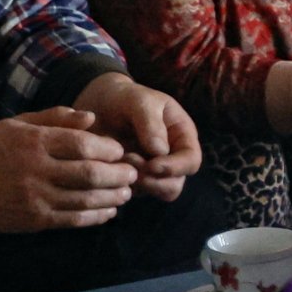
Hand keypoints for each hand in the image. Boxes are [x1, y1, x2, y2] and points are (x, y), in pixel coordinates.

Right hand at [0, 109, 137, 234]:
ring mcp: (35, 198)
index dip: (108, 148)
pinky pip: (72, 220)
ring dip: (112, 197)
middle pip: (88, 174)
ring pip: (84, 200)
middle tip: (133, 173)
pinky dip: (95, 217)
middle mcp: (36, 171)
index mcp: (34, 143)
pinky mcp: (34, 220)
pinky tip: (109, 212)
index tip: (120, 150)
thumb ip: (56, 118)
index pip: (81, 144)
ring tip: (126, 193)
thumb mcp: (19, 123)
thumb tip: (92, 117)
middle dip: (118, 174)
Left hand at [71, 73, 201, 200]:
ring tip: (117, 161)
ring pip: (152, 192)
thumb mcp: (139, 101)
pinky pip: (131, 192)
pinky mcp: (132, 179)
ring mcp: (151, 171)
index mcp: (182, 136)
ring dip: (135, 183)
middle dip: (152, 179)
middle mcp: (171, 157)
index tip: (151, 165)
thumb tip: (160, 151)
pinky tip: (107, 167)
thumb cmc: (125, 98)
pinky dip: (119, 185)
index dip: (175, 168)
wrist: (100, 104)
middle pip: (174, 185)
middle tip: (129, 161)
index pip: (191, 161)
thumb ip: (150, 123)